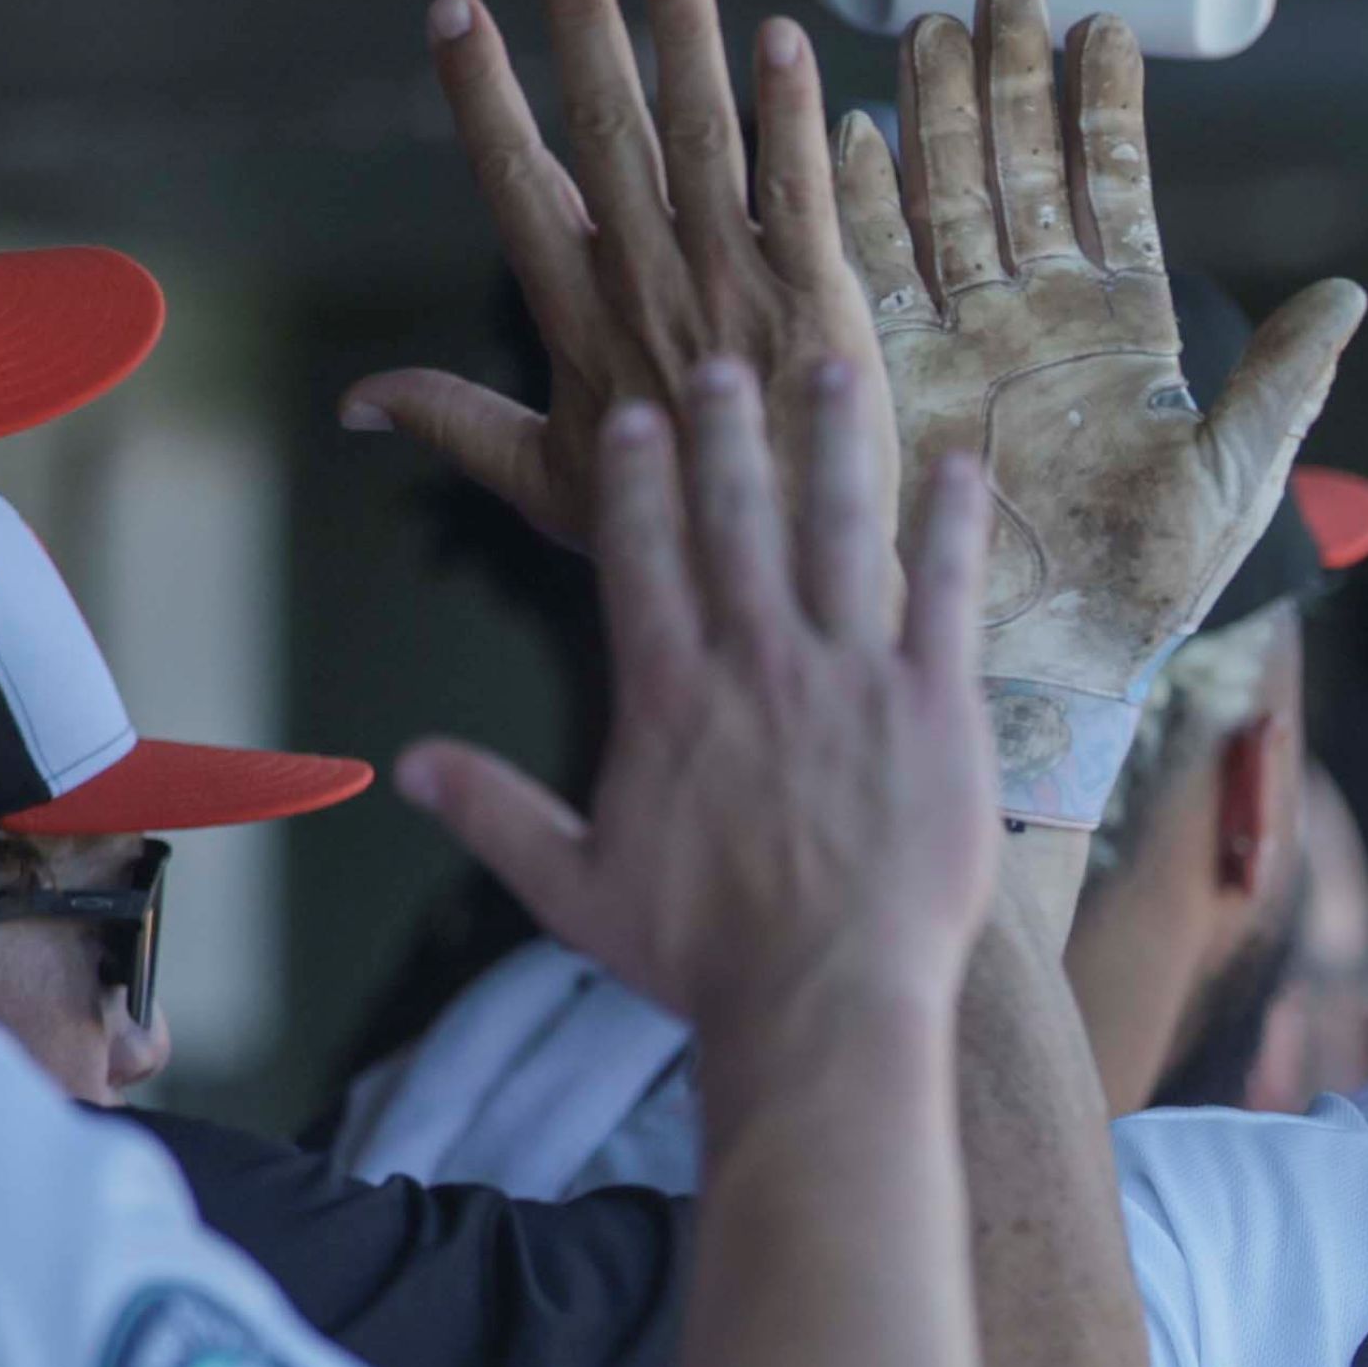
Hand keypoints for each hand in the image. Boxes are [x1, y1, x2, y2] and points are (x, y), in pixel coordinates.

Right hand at [350, 0, 889, 557]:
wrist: (779, 571)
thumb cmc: (664, 529)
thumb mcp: (543, 483)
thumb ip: (451, 422)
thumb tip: (354, 403)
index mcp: (578, 322)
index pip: (517, 186)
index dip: (483, 95)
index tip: (456, 13)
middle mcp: (648, 288)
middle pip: (607, 136)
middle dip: (585, 31)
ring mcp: (733, 287)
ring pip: (700, 141)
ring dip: (684, 39)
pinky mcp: (817, 297)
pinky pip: (798, 187)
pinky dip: (788, 112)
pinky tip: (780, 38)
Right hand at [397, 358, 1000, 1065]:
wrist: (823, 1003)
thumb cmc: (701, 959)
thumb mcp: (574, 889)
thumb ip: (495, 813)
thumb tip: (407, 766)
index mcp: (670, 694)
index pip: (641, 554)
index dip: (637, 476)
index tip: (636, 416)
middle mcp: (756, 661)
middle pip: (736, 517)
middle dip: (727, 431)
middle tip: (723, 363)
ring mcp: (850, 676)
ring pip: (839, 531)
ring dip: (835, 445)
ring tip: (836, 373)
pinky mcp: (934, 706)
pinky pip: (945, 594)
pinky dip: (951, 526)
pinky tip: (960, 466)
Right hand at [851, 0, 1366, 809]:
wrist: (1051, 672)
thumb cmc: (1147, 592)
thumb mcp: (1234, 478)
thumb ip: (1283, 379)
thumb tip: (1348, 296)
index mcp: (1118, 326)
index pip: (1111, 189)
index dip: (1104, 111)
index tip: (1101, 29)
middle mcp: (1031, 314)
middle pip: (1016, 168)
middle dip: (1008, 80)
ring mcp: (959, 336)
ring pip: (943, 198)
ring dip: (935, 116)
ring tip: (931, 32)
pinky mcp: (891, 376)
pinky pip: (868, 274)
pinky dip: (858, 205)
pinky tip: (853, 136)